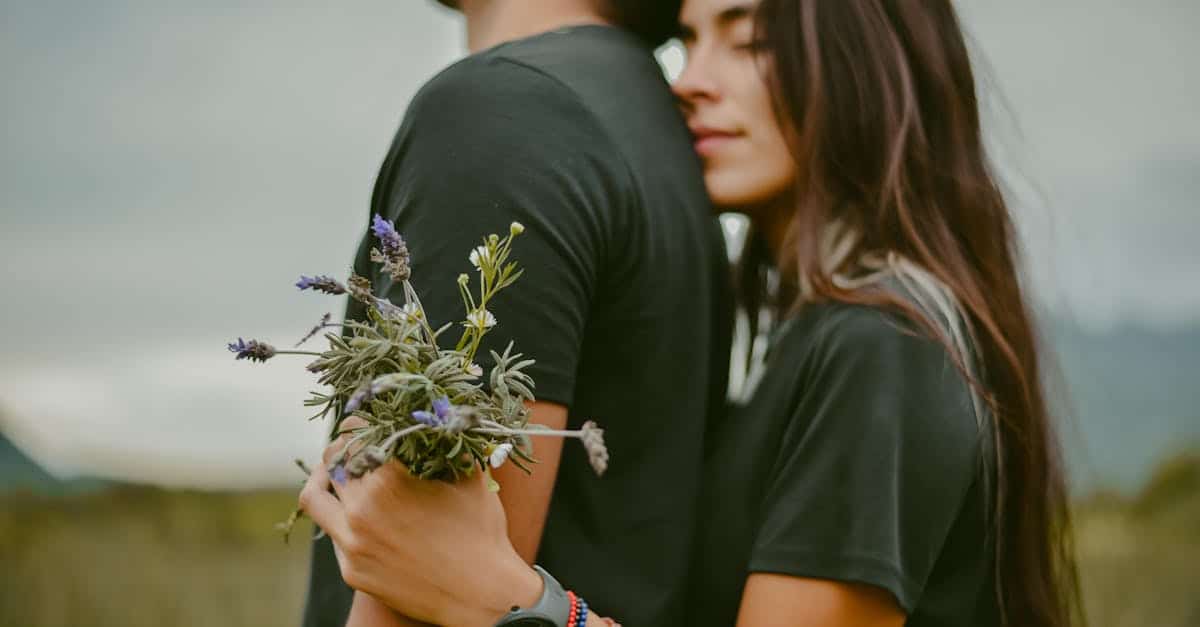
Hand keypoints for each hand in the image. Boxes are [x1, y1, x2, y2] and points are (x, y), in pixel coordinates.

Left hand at [300, 419, 542, 626]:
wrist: (483, 595)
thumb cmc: (482, 533)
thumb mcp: (471, 479)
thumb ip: (450, 444)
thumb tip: (443, 413)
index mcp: (391, 479)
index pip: (355, 434)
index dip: (358, 421)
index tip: (364, 419)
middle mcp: (363, 509)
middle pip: (332, 461)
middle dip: (343, 447)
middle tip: (354, 443)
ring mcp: (352, 542)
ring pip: (315, 497)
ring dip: (324, 478)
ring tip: (336, 473)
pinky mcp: (351, 570)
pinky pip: (332, 533)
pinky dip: (340, 516)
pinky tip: (357, 512)